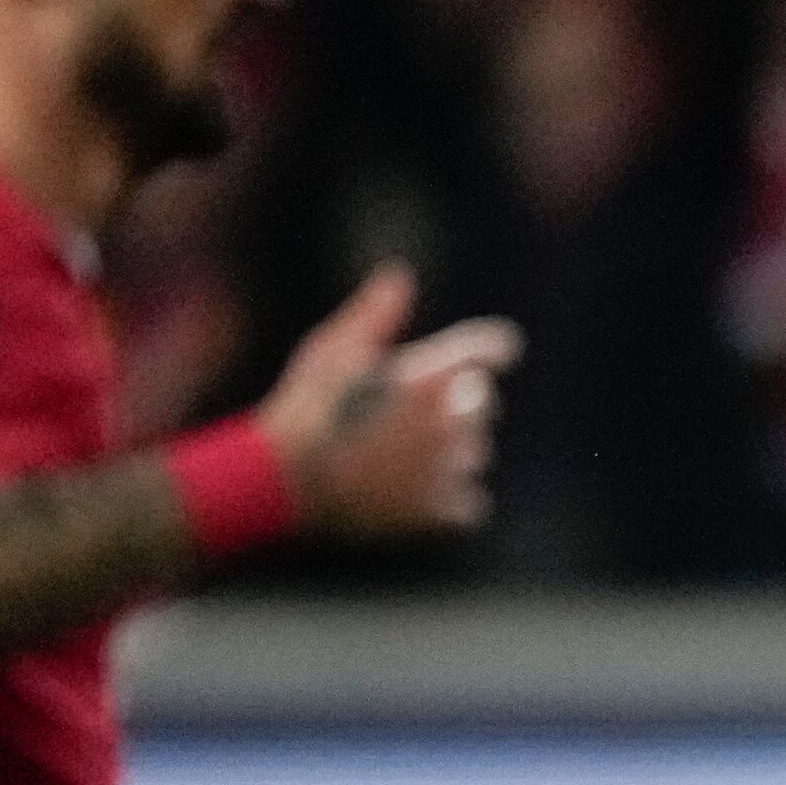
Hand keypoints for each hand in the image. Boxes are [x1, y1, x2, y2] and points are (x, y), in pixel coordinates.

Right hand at [265, 264, 527, 539]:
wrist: (283, 482)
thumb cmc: (304, 407)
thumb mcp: (331, 349)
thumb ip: (375, 313)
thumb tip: (402, 274)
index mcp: (428, 376)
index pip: (492, 350)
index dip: (496, 348)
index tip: (503, 350)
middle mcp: (448, 420)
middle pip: (483, 402)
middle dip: (461, 401)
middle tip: (414, 410)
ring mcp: (447, 467)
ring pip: (475, 452)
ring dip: (452, 451)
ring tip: (401, 454)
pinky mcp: (440, 510)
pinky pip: (470, 502)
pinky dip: (451, 498)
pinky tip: (418, 490)